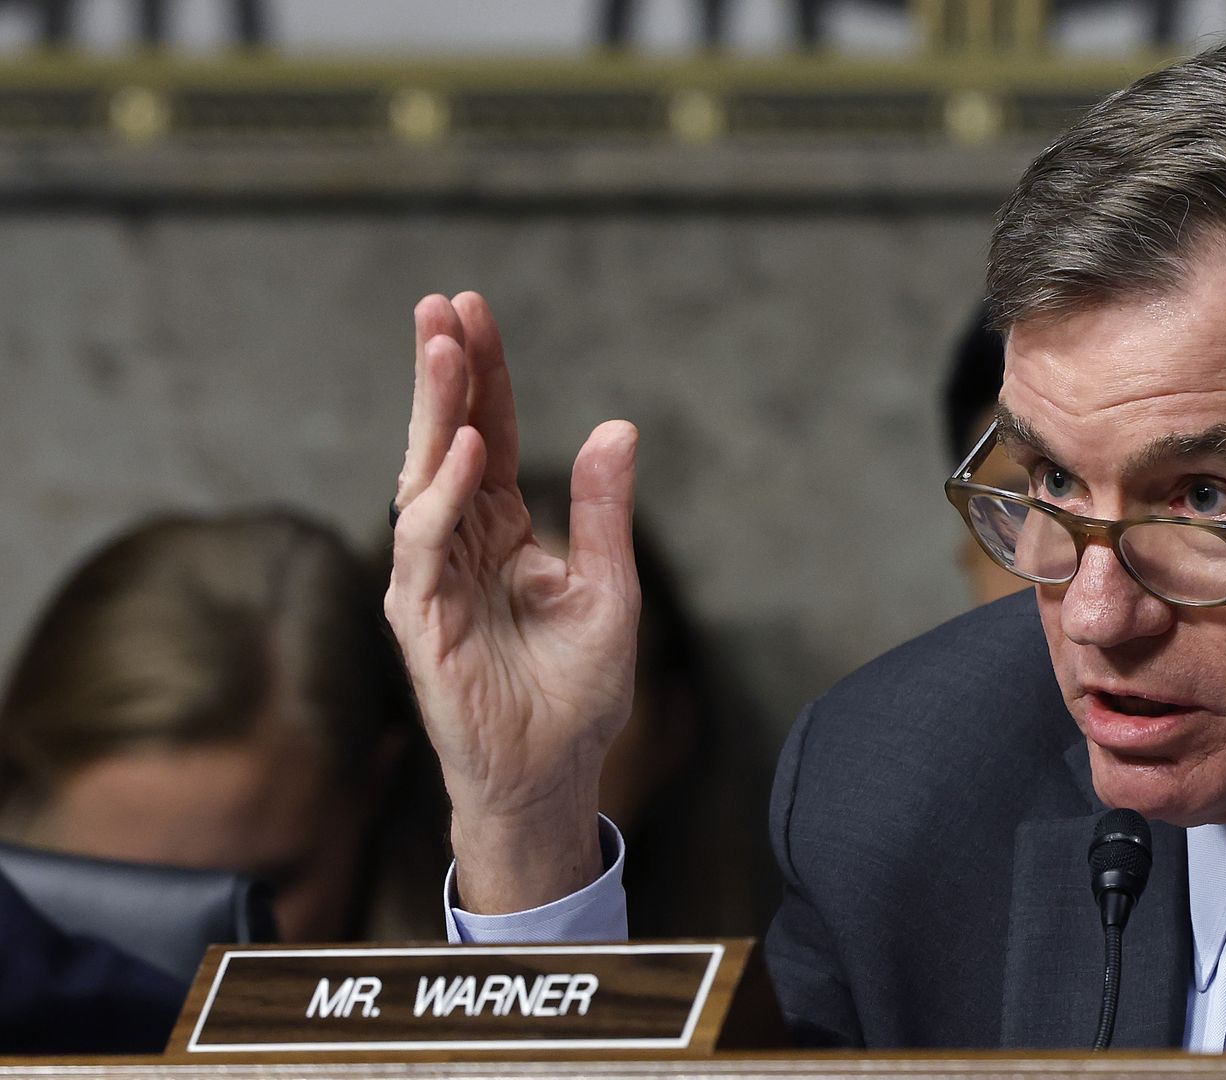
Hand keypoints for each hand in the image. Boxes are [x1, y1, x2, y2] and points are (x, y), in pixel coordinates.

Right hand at [385, 292, 640, 913]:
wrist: (556, 773)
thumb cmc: (576, 691)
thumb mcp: (608, 588)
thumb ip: (602, 511)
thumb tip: (618, 427)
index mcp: (501, 531)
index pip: (485, 437)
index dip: (483, 376)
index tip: (474, 309)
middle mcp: (459, 545)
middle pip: (444, 442)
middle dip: (443, 374)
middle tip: (441, 306)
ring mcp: (434, 580)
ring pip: (423, 481)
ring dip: (433, 415)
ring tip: (446, 351)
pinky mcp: (423, 621)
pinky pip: (425, 548)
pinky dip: (439, 498)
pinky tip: (457, 451)